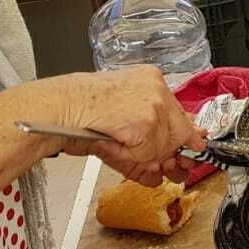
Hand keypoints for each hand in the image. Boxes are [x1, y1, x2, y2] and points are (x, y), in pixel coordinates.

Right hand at [39, 68, 204, 186]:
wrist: (56, 110)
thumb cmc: (78, 112)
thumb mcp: (121, 118)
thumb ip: (148, 137)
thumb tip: (169, 164)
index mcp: (151, 81)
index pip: (181, 114)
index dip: (186, 138)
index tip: (191, 151)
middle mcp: (157, 89)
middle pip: (180, 132)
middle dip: (172, 155)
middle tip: (167, 167)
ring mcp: (153, 105)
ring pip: (163, 147)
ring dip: (144, 157)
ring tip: (120, 148)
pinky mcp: (145, 123)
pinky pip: (148, 154)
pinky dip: (132, 159)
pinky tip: (115, 145)